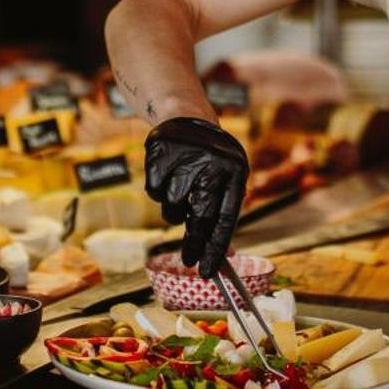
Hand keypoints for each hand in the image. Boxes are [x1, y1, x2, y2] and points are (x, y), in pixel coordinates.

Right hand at [143, 117, 249, 277]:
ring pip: (173, 206)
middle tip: (188, 260)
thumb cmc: (210, 159)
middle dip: (193, 243)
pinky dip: (158, 190)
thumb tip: (225, 256)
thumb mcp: (227, 178)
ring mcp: (185, 157)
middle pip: (200, 216)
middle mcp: (212, 164)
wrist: (187, 118)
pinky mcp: (161, 152)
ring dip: (174, 210)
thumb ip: (223, 211)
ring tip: (180, 194)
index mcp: (234, 172)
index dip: (216, 247)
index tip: (208, 270)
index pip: (226, 217)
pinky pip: (154, 190)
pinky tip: (167, 176)